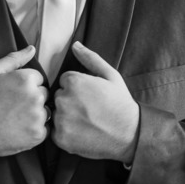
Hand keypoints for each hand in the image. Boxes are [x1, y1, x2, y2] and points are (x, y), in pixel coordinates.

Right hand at [0, 44, 49, 164]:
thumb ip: (14, 58)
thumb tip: (32, 49)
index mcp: (26, 79)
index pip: (38, 79)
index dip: (24, 86)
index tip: (12, 94)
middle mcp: (35, 97)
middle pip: (43, 95)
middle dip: (31, 99)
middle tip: (12, 107)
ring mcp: (38, 117)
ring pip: (45, 112)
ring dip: (34, 115)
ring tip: (14, 119)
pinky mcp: (38, 135)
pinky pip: (44, 129)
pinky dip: (33, 130)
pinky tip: (18, 129)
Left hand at [52, 42, 139, 162]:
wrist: (129, 133)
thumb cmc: (120, 103)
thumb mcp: (110, 75)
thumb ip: (90, 58)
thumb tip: (74, 45)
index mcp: (74, 81)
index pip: (65, 81)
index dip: (78, 88)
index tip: (90, 97)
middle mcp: (64, 99)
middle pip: (59, 97)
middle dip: (71, 101)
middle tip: (89, 110)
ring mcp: (61, 120)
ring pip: (56, 114)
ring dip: (67, 117)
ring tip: (86, 122)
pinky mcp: (60, 138)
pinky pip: (55, 131)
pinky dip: (65, 133)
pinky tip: (81, 132)